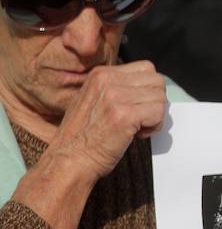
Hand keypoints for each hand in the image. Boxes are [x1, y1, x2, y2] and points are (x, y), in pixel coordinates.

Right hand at [44, 61, 165, 182]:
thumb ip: (114, 89)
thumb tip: (144, 89)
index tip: (135, 107)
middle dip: (154, 101)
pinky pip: (158, 112)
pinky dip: (154, 127)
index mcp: (100, 74)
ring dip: (155, 116)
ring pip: (160, 97)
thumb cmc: (80, 137)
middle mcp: (107, 80)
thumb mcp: (91, 100)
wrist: (68, 159)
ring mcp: (115, 96)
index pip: (145, 69)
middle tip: (140, 119)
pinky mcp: (124, 115)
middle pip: (157, 81)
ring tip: (137, 128)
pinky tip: (137, 135)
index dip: (147, 90)